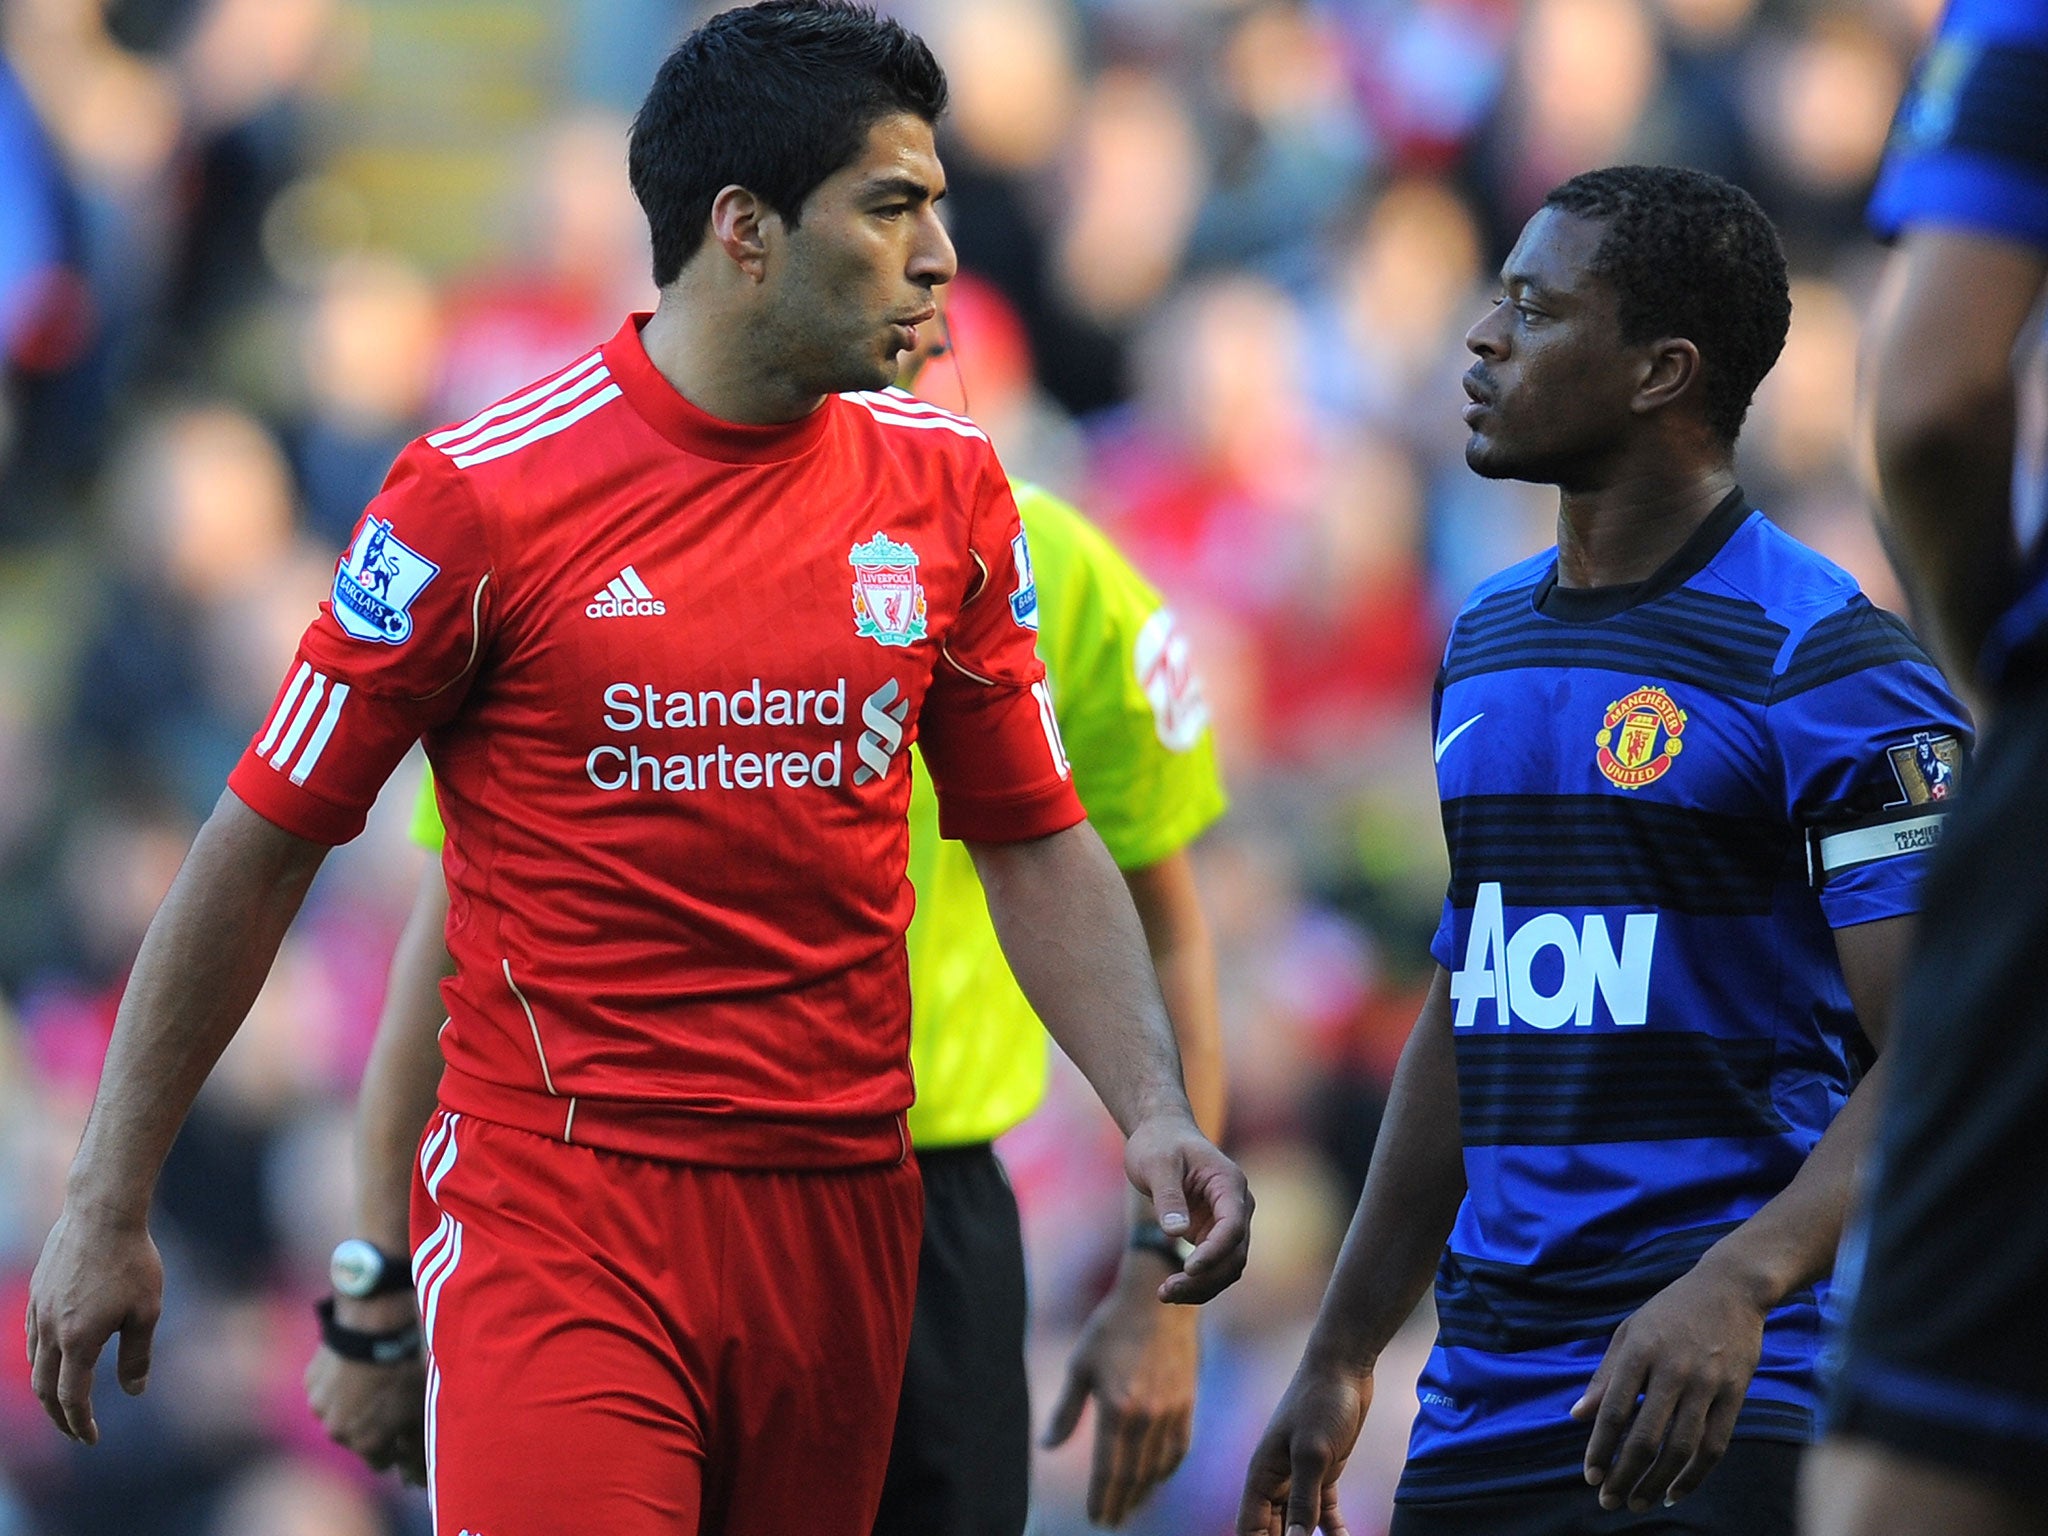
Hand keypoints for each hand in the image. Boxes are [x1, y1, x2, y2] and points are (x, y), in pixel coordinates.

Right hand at [25, 1202, 164, 1442]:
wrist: (102, 1212)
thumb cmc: (132, 1260)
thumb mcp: (146, 1310)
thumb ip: (137, 1356)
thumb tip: (133, 1392)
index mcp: (78, 1341)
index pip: (72, 1398)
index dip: (81, 1423)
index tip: (91, 1439)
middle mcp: (50, 1331)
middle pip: (45, 1388)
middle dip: (59, 1416)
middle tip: (76, 1430)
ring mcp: (38, 1310)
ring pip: (36, 1362)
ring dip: (48, 1387)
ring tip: (66, 1399)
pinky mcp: (37, 1292)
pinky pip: (33, 1337)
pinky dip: (43, 1358)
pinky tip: (58, 1356)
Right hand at [305, 1296, 427, 1485]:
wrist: (375, 1328)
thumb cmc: (405, 1369)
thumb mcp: (421, 1409)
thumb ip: (417, 1446)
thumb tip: (416, 1476)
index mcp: (365, 1443)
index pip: (382, 1463)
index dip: (397, 1450)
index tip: (406, 1436)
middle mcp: (337, 1431)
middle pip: (358, 1438)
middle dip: (373, 1427)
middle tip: (393, 1401)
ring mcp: (320, 1406)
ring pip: (340, 1414)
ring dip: (354, 1405)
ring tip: (375, 1380)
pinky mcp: (311, 1381)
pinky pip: (328, 1390)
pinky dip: (340, 1384)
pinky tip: (358, 1365)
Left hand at [1042, 1255, 1199, 1526]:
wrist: (1158, 1301)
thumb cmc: (1111, 1328)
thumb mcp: (1080, 1366)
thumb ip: (1066, 1412)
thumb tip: (1047, 1447)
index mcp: (1117, 1410)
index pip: (1109, 1471)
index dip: (1101, 1499)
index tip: (1095, 1518)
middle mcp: (1146, 1418)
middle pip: (1134, 1476)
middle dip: (1121, 1503)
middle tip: (1110, 1520)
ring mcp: (1171, 1412)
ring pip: (1157, 1467)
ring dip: (1143, 1492)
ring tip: (1130, 1504)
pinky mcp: (1187, 1404)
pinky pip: (1178, 1449)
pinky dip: (1166, 1468)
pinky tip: (1156, 1476)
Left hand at [1122, 1115, 1250, 1302]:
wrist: (1161, 1134)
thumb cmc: (1159, 1143)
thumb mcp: (1157, 1164)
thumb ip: (1168, 1196)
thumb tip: (1176, 1234)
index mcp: (1229, 1184)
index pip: (1232, 1225)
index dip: (1214, 1251)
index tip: (1188, 1268)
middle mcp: (1236, 1206)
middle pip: (1234, 1254)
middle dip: (1205, 1278)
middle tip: (1167, 1291)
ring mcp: (1227, 1223)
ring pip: (1228, 1267)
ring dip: (1202, 1287)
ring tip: (1165, 1294)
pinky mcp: (1213, 1234)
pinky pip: (1214, 1267)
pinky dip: (1198, 1282)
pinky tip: (1172, 1290)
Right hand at [1236, 1362, 1371, 1535]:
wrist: (1343, 1367)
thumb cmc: (1321, 1402)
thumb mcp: (1313, 1452)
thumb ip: (1303, 1498)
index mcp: (1261, 1475)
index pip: (1250, 1530)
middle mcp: (1275, 1480)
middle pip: (1272, 1532)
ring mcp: (1299, 1476)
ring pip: (1297, 1526)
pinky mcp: (1323, 1472)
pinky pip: (1323, 1513)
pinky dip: (1332, 1532)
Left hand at [1573, 1253, 1769, 1511]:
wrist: (1730, 1289)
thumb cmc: (1670, 1312)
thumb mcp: (1629, 1332)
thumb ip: (1605, 1376)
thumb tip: (1578, 1416)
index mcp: (1640, 1350)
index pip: (1615, 1411)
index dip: (1600, 1448)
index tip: (1589, 1476)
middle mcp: (1673, 1369)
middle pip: (1647, 1437)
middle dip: (1624, 1475)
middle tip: (1608, 1502)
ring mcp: (1708, 1383)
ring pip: (1681, 1448)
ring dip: (1656, 1483)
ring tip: (1637, 1502)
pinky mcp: (1736, 1394)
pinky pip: (1714, 1446)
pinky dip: (1694, 1476)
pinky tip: (1674, 1493)